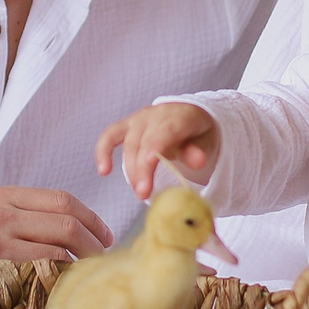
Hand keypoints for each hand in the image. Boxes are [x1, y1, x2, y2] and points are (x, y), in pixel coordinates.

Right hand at [0, 184, 113, 265]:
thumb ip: (24, 219)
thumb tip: (78, 232)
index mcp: (0, 195)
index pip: (61, 199)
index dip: (91, 218)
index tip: (105, 236)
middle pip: (67, 220)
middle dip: (95, 241)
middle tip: (105, 259)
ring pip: (60, 245)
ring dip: (82, 262)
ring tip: (88, 275)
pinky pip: (44, 266)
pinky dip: (61, 276)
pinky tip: (66, 287)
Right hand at [94, 103, 220, 198]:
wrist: (187, 113)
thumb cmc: (196, 132)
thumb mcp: (205, 141)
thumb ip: (199, 150)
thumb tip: (198, 161)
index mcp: (178, 116)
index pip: (164, 132)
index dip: (154, 148)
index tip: (149, 164)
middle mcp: (155, 115)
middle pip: (144, 142)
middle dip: (142, 169)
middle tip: (144, 194)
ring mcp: (139, 119)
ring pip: (129, 143)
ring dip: (131, 170)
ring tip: (139, 192)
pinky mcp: (126, 125)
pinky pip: (110, 136)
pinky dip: (103, 152)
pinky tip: (104, 171)